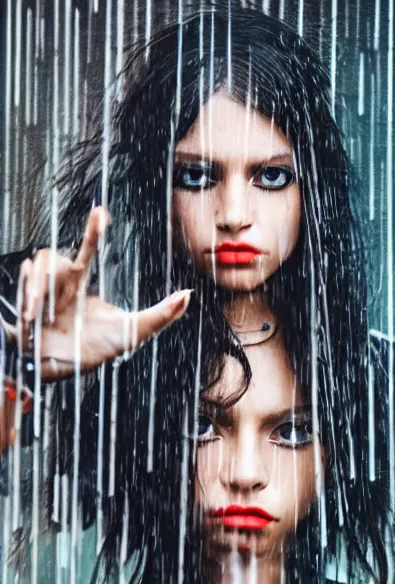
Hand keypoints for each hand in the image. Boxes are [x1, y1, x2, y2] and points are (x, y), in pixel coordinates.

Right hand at [17, 206, 191, 381]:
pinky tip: (30, 317)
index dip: (92, 230)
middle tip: (62, 279)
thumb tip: (188, 295)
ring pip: (32, 271)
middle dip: (48, 268)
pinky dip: (24, 299)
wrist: (64, 372)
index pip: (87, 249)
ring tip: (37, 314)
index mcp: (80, 283)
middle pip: (48, 256)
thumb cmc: (95, 349)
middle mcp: (58, 285)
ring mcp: (38, 295)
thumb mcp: (132, 332)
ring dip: (34, 289)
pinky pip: (18, 292)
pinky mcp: (22, 311)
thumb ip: (160, 314)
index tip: (100, 211)